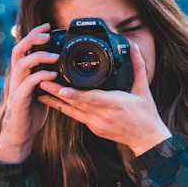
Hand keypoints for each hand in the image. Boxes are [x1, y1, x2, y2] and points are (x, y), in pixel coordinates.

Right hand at [0, 23, 59, 162]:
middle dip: (32, 38)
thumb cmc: (31, 113)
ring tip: (55, 56)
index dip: (34, 34)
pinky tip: (52, 74)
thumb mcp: (41, 91)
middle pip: (18, 49)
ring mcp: (17, 87)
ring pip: (22, 63)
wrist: (21, 133)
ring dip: (39, 57)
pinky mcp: (20, 100)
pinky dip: (41, 76)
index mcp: (22, 73)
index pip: (24, 48)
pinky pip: (28, 83)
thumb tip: (60, 67)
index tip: (48, 26)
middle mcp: (17, 77)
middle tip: (47, 34)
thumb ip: (46, 78)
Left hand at [37, 44, 170, 155]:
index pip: (92, 99)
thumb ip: (137, 67)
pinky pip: (76, 117)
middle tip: (41, 81)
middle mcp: (103, 115)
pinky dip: (64, 109)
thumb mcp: (143, 89)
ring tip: (40, 91)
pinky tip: (53, 101)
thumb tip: (134, 47)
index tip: (61, 88)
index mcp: (115, 104)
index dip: (75, 94)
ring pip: (72, 112)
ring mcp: (96, 124)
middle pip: (76, 104)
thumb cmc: (145, 114)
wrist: (146, 139)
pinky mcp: (94, 128)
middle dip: (58, 93)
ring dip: (56, 102)